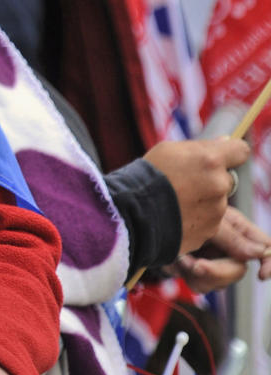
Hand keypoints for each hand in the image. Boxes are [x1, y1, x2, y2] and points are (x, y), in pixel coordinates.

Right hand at [143, 136, 249, 253]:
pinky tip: (177, 215)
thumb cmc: (148, 176)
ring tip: (176, 201)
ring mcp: (216, 211)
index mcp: (211, 160)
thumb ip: (201, 147)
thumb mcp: (169, 150)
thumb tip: (224, 143)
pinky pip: (209, 221)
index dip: (231, 154)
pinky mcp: (210, 231)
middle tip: (186, 183)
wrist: (133, 214)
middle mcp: (220, 185)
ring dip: (204, 201)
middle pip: (227, 179)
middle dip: (212, 180)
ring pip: (217, 202)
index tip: (222, 158)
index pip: (240, 151)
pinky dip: (197, 219)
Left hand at [175, 205, 270, 292]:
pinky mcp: (197, 273)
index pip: (265, 246)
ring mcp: (214, 262)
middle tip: (195, 265)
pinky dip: (187, 275)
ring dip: (197, 274)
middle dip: (216, 272)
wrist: (153, 219)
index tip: (261, 275)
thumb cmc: (183, 209)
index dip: (268, 261)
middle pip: (238, 271)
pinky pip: (200, 285)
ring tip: (180, 257)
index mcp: (238, 230)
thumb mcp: (209, 220)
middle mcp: (229, 248)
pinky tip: (175, 261)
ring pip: (218, 283)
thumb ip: (233, 238)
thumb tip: (260, 252)